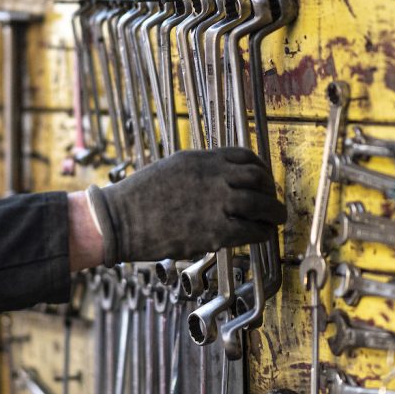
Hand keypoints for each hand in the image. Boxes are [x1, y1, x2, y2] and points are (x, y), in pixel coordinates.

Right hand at [85, 148, 285, 264]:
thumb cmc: (137, 198)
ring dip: (273, 213)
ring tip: (276, 221)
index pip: (245, 156)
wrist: (119, 221)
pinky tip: (261, 236)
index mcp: (200, 159)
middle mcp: (212, 177)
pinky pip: (252, 231)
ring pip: (261, 204)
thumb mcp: (170, 169)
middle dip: (271, 191)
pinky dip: (262, 233)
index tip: (263, 181)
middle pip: (258, 178)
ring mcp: (215, 203)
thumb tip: (219, 183)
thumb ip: (197, 173)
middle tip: (273, 202)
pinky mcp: (214, 231)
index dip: (261, 169)